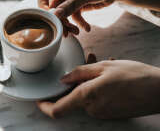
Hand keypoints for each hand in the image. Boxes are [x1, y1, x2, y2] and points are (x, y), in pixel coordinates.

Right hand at [37, 0, 124, 35]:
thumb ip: (71, 4)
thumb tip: (56, 15)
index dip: (43, 6)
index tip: (50, 18)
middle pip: (52, 7)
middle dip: (58, 19)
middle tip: (64, 30)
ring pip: (61, 14)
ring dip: (67, 24)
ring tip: (76, 31)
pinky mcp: (76, 5)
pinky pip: (72, 17)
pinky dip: (77, 23)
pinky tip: (86, 28)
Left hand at [37, 59, 159, 118]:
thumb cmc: (134, 76)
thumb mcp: (104, 67)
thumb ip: (79, 73)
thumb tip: (63, 79)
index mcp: (87, 97)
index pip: (57, 110)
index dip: (44, 106)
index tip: (39, 98)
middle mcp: (92, 108)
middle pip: (73, 96)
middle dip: (76, 80)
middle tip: (87, 61)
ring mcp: (102, 113)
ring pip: (86, 95)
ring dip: (89, 80)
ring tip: (102, 63)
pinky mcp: (110, 113)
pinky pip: (96, 99)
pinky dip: (98, 86)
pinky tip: (110, 74)